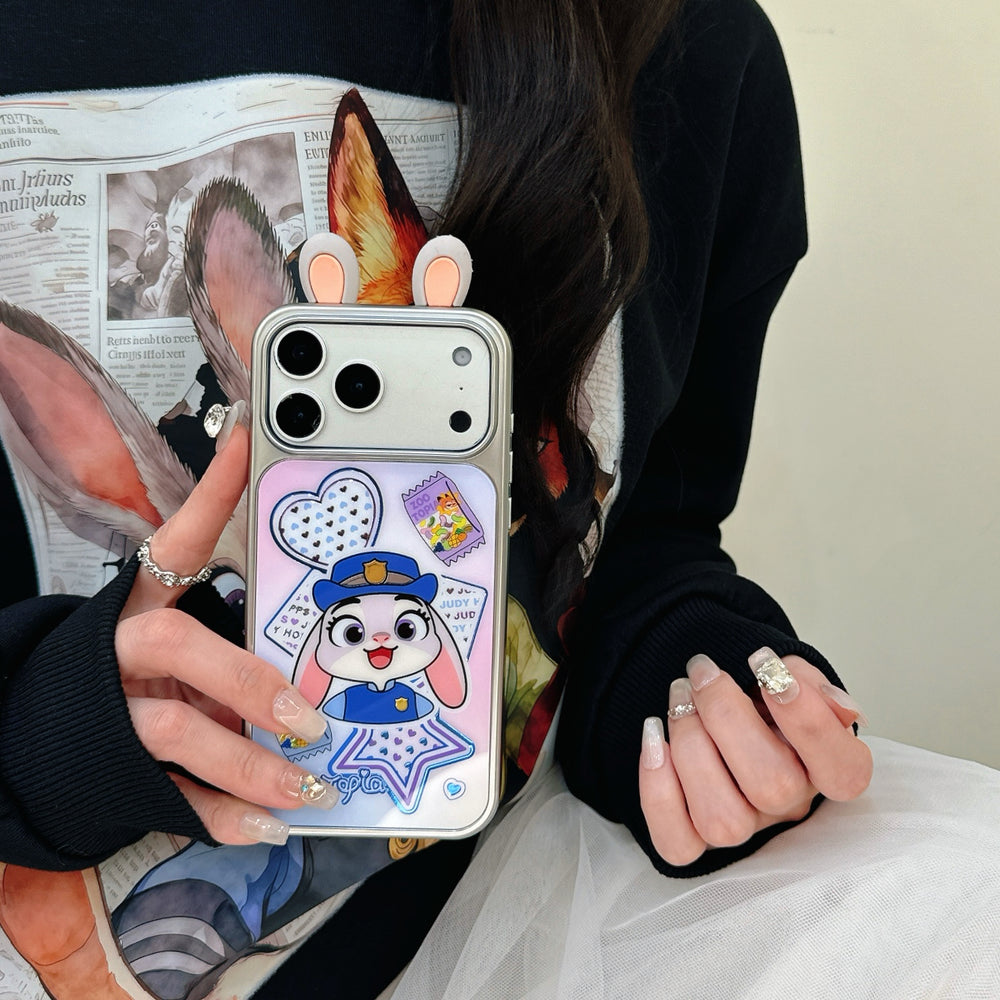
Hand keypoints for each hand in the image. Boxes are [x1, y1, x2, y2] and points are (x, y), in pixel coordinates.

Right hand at [116, 408, 335, 845]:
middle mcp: (120, 651)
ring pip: (174, 730)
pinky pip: (169, 797)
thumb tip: (306, 671)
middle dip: (247, 681)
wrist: (28, 745)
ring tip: (307, 783)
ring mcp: (110, 712)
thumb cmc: (120, 687)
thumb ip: (222, 652)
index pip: (177, 539)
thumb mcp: (164, 652)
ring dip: (249, 764)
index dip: (213, 491)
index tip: (249, 437)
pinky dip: (223, 816)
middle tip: (308, 717)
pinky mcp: (109, 771)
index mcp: (137, 609)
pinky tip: (268, 824)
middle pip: (176, 646)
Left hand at [638, 649, 872, 866]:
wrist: (715, 699)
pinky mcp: (695, 840)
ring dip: (689, 744)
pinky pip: (677, 843)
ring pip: (722, 819)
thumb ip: (812, 685)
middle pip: (772, 788)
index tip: (764, 663)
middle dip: (725, 715)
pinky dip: (658, 790)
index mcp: (825, 769)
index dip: (807, 719)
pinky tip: (654, 737)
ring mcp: (743, 827)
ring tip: (679, 695)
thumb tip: (836, 707)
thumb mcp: (790, 676)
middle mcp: (788, 805)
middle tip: (702, 671)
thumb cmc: (757, 692)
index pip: (843, 772)